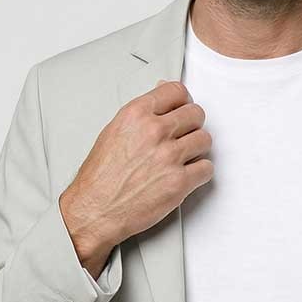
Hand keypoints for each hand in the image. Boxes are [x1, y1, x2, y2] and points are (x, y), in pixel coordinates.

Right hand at [60, 79, 212, 268]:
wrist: (94, 211)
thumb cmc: (100, 177)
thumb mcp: (113, 133)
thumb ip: (141, 115)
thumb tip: (161, 101)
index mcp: (136, 115)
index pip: (175, 91)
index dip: (182, 100)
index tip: (182, 108)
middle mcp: (154, 131)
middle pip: (195, 113)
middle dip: (192, 125)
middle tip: (184, 136)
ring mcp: (169, 156)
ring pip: (205, 140)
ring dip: (197, 149)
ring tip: (184, 158)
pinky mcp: (179, 182)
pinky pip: (207, 168)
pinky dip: (200, 173)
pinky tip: (186, 175)